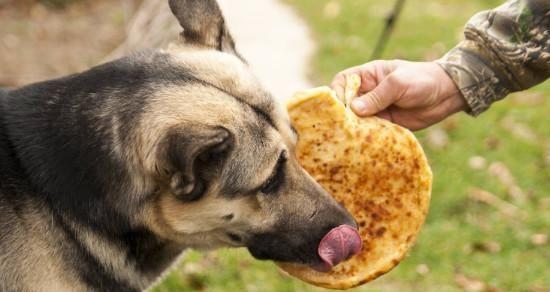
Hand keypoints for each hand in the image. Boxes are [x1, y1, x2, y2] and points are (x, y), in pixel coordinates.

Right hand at [330, 60, 466, 130]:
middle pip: (346, 103)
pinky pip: (370, 130)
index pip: (343, 81)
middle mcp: (368, 92)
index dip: (337, 92)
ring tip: (352, 136)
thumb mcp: (398, 84)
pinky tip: (364, 141)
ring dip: (354, 127)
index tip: (338, 106)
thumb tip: (354, 109)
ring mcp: (376, 109)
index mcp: (368, 76)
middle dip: (343, 114)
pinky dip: (366, 136)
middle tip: (342, 125)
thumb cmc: (422, 80)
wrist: (446, 95)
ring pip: (356, 119)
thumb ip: (377, 96)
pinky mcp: (384, 123)